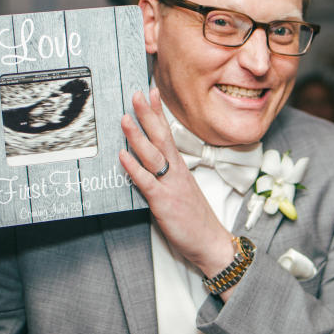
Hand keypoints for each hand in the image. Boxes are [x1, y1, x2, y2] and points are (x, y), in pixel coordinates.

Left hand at [118, 88, 235, 292]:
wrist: (211, 242)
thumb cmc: (194, 218)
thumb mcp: (181, 190)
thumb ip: (167, 174)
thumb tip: (148, 161)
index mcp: (180, 167)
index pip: (168, 133)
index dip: (158, 112)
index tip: (151, 91)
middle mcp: (176, 171)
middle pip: (161, 137)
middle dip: (148, 114)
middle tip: (136, 93)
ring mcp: (170, 185)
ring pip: (152, 155)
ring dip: (137, 135)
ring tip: (124, 118)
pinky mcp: (163, 202)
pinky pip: (146, 182)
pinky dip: (134, 167)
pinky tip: (123, 155)